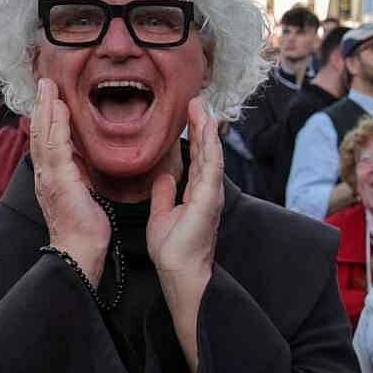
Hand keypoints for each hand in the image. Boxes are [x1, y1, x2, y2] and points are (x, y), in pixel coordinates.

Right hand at [31, 78, 109, 286]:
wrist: (80, 250)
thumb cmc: (83, 226)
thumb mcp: (80, 192)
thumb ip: (76, 173)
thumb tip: (79, 159)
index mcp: (50, 176)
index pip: (45, 140)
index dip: (45, 116)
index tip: (49, 95)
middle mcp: (45, 174)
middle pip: (38, 132)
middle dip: (41, 105)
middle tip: (44, 81)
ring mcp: (50, 178)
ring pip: (43, 136)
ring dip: (45, 108)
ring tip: (48, 86)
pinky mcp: (60, 182)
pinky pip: (56, 149)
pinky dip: (56, 127)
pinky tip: (59, 110)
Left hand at [150, 99, 223, 371]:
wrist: (179, 272)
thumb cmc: (173, 250)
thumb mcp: (162, 215)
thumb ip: (165, 195)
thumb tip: (164, 177)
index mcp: (196, 193)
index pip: (196, 157)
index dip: (193, 135)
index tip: (188, 113)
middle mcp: (207, 190)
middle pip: (206, 151)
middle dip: (202, 125)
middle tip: (197, 100)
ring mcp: (210, 194)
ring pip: (210, 154)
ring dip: (206, 129)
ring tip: (201, 107)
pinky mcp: (209, 199)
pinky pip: (210, 167)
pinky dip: (209, 146)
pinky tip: (206, 129)